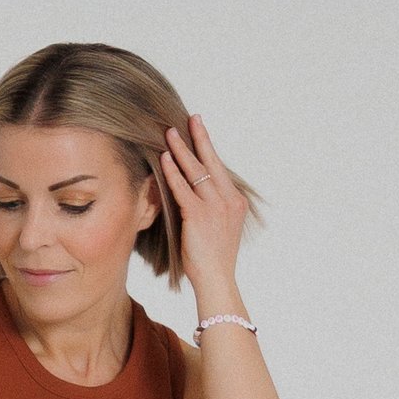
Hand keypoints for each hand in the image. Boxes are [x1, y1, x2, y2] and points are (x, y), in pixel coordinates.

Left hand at [158, 111, 247, 306]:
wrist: (217, 280)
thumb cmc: (213, 259)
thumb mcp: (217, 227)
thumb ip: (209, 207)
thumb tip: (190, 192)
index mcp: (235, 202)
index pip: (218, 168)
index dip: (207, 149)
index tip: (200, 131)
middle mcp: (228, 200)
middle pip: (212, 161)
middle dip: (200, 137)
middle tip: (191, 117)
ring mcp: (215, 207)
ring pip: (196, 171)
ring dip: (181, 149)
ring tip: (169, 132)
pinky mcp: (199, 215)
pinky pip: (183, 188)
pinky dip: (172, 172)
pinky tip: (163, 159)